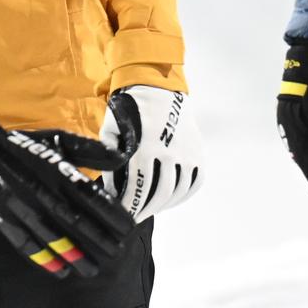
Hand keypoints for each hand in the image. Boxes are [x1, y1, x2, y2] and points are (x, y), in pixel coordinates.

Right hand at [0, 128, 134, 277]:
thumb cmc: (27, 145)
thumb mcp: (59, 140)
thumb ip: (91, 150)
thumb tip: (121, 159)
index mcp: (56, 169)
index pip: (90, 195)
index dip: (110, 214)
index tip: (128, 228)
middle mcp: (40, 190)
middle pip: (75, 219)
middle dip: (98, 238)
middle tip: (116, 251)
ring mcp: (20, 207)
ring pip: (52, 236)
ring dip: (74, 255)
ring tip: (93, 269)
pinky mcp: (3, 220)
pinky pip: (25, 244)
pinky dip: (43, 260)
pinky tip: (60, 271)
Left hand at [99, 86, 204, 220]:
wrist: (160, 88)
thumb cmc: (130, 110)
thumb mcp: (111, 129)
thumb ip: (110, 159)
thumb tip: (110, 188)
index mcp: (146, 146)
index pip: (138, 188)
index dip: (130, 207)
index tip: (122, 217)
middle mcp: (170, 151)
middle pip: (159, 194)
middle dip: (144, 211)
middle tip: (134, 218)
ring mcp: (187, 152)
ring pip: (177, 191)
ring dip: (162, 206)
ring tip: (149, 210)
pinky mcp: (197, 151)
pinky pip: (194, 182)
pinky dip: (182, 196)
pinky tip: (169, 200)